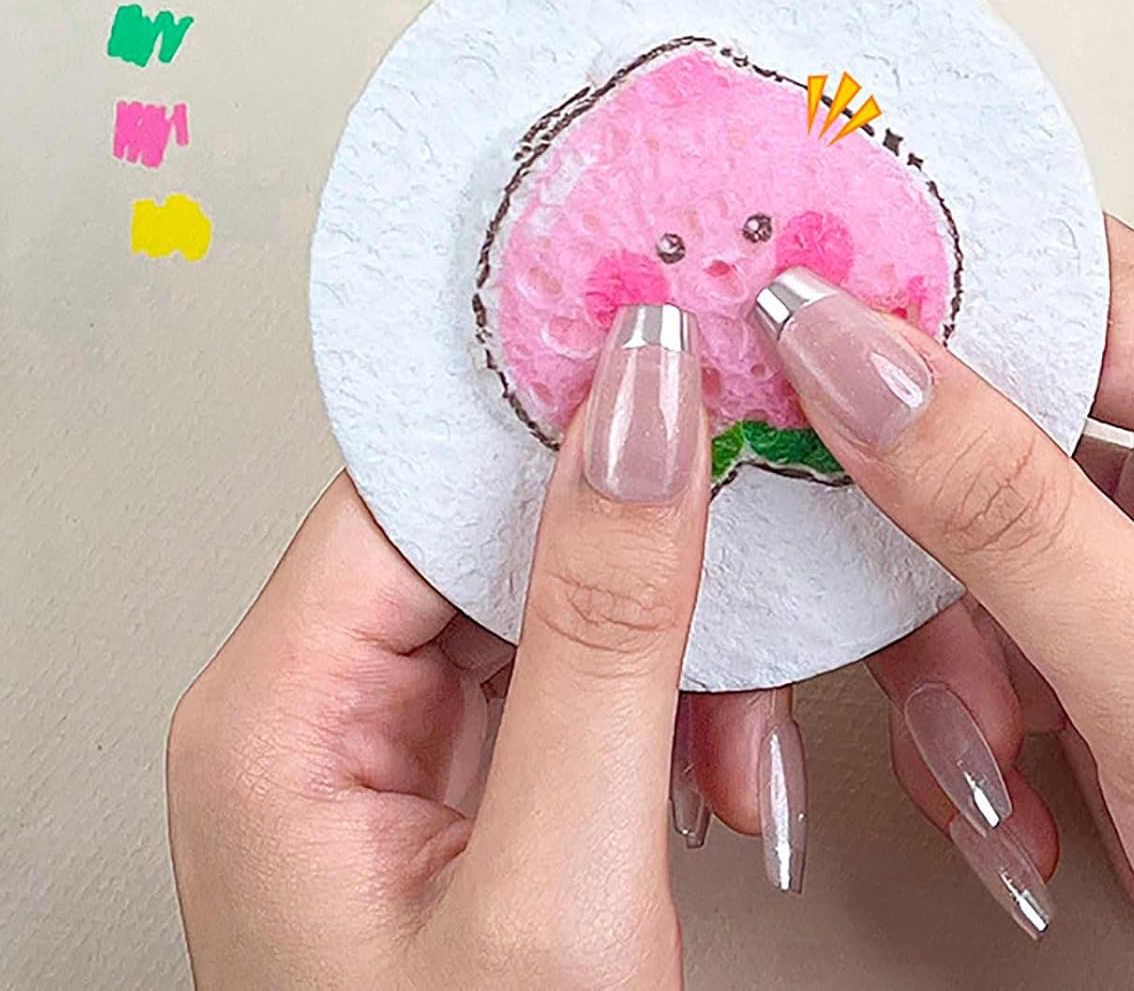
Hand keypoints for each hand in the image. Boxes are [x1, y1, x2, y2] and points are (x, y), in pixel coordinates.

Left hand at [167, 303, 794, 989]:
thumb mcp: (558, 885)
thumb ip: (605, 633)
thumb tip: (644, 415)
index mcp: (277, 711)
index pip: (421, 476)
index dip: (554, 410)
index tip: (675, 350)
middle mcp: (320, 711)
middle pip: (496, 529)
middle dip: (647, 557)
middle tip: (754, 532)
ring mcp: (398, 751)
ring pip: (556, 603)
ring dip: (678, 649)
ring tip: (739, 729)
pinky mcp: (470, 785)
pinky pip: (578, 680)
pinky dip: (670, 710)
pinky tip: (719, 766)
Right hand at [756, 222, 1133, 988]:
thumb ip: (1011, 517)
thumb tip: (863, 364)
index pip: (1093, 296)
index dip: (942, 305)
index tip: (806, 326)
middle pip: (1018, 395)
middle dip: (929, 498)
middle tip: (853, 535)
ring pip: (975, 513)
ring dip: (943, 631)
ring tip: (983, 736)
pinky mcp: (1113, 632)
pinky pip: (980, 602)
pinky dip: (959, 690)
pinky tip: (1003, 771)